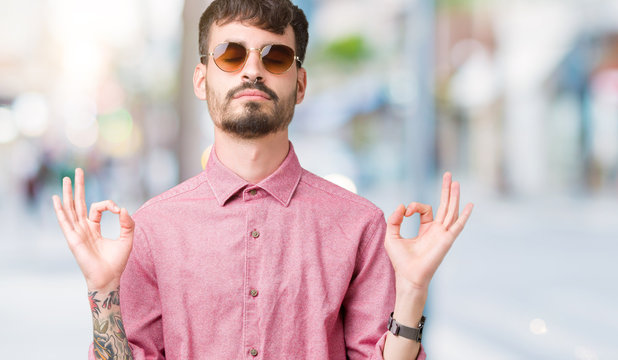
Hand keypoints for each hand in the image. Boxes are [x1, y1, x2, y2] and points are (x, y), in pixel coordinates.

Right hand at [52, 168, 134, 290]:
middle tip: (78, 170)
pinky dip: (60, 210)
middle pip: (78, 203)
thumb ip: (127, 223)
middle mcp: (83, 228)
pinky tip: (56, 199)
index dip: (109, 204)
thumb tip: (123, 208)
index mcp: (94, 228)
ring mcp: (76, 233)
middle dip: (78, 187)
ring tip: (65, 178)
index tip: (119, 210)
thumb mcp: (127, 238)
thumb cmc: (117, 262)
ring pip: (70, 209)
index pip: (97, 208)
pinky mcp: (73, 239)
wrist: (109, 277)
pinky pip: (65, 222)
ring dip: (68, 193)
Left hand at [385, 172, 472, 292]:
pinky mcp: (447, 240)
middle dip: (446, 190)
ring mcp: (443, 235)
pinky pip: (458, 225)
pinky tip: (470, 204)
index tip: (405, 211)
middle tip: (448, 174)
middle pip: (444, 205)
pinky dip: (464, 215)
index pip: (425, 209)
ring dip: (453, 196)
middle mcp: (437, 231)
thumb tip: (402, 205)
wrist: (408, 276)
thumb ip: (395, 219)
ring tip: (455, 182)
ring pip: (451, 211)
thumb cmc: (400, 261)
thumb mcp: (392, 236)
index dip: (415, 206)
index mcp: (426, 229)